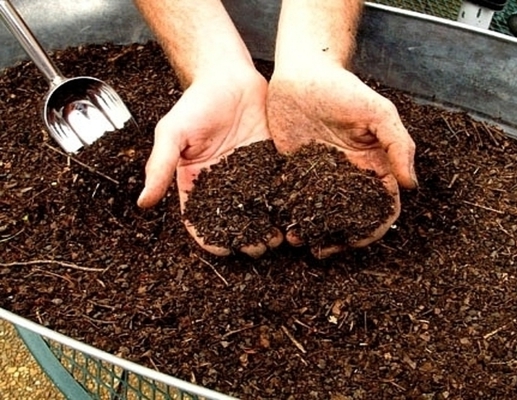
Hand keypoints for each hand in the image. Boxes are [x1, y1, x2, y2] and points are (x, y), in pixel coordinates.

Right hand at [138, 66, 282, 257]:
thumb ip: (160, 167)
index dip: (209, 238)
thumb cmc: (196, 103)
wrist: (229, 77)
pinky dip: (285, 205)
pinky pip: (278, 189)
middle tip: (258, 248)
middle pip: (233, 221)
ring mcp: (249, 175)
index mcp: (196, 183)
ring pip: (259, 210)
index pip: (200, 219)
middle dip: (245, 238)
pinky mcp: (270, 164)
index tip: (223, 251)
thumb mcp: (172, 133)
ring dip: (268, 227)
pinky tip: (294, 216)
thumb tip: (142, 203)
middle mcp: (223, 184)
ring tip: (279, 238)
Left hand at [267, 63, 416, 257]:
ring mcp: (320, 177)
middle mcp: (348, 177)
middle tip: (320, 250)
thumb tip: (411, 185)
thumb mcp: (378, 112)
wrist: (303, 73)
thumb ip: (398, 145)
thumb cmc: (344, 89)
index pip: (380, 207)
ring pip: (320, 214)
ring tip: (296, 239)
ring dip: (312, 231)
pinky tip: (281, 223)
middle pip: (348, 218)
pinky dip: (290, 215)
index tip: (354, 240)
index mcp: (373, 167)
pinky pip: (294, 199)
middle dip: (337, 238)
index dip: (372, 228)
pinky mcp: (294, 171)